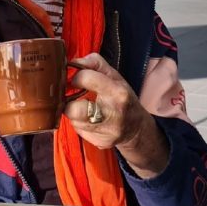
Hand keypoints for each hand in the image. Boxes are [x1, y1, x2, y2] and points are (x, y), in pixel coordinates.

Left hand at [65, 53, 169, 177]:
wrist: (136, 128)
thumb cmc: (123, 98)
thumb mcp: (115, 76)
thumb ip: (95, 63)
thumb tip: (74, 62)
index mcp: (117, 92)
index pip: (85, 79)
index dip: (77, 78)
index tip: (78, 80)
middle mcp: (112, 114)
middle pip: (73, 109)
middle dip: (69, 103)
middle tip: (75, 98)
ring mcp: (105, 132)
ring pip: (73, 120)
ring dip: (75, 113)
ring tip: (85, 108)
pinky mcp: (99, 143)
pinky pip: (79, 131)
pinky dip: (80, 124)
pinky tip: (90, 120)